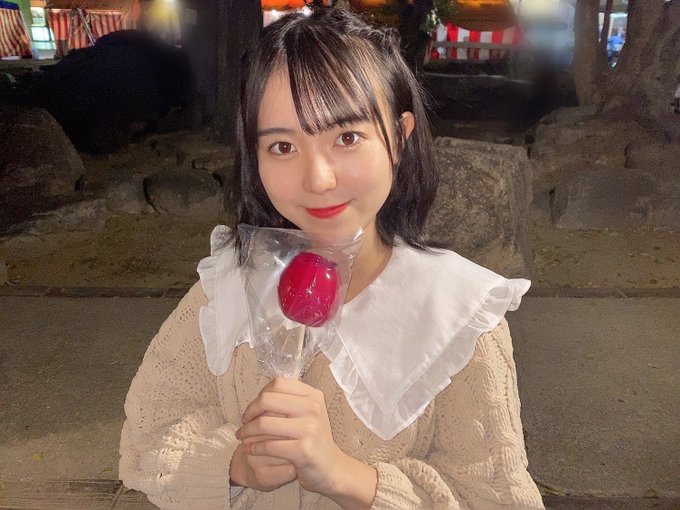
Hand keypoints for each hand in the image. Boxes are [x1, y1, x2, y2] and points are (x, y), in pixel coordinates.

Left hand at [235, 378, 376, 507]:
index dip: (259, 395)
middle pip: (267, 400)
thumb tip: (259, 397)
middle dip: (249, 412)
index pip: (277, 384)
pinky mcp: (303, 450)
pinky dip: (254, 447)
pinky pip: (268, 445)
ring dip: (247, 431)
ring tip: (243, 437)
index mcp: (313, 395)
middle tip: (244, 423)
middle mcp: (313, 408)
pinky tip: (250, 450)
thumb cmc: (312, 438)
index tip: (253, 409)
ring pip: (264, 423)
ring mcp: (310, 429)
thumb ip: (287, 401)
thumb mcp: (307, 413)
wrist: (330, 467)